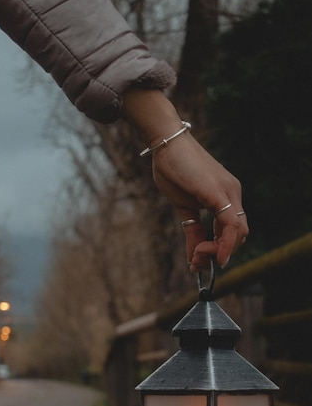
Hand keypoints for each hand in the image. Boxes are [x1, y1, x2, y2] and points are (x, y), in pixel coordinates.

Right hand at [122, 89, 248, 271]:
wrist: (166, 143)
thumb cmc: (173, 169)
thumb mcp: (184, 207)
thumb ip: (193, 231)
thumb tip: (194, 256)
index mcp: (227, 196)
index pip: (233, 231)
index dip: (219, 250)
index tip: (199, 262)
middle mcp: (233, 193)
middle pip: (239, 235)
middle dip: (219, 254)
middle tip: (197, 262)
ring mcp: (228, 192)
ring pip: (238, 233)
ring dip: (218, 252)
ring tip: (197, 257)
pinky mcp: (219, 192)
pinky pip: (230, 224)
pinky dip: (222, 244)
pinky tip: (209, 254)